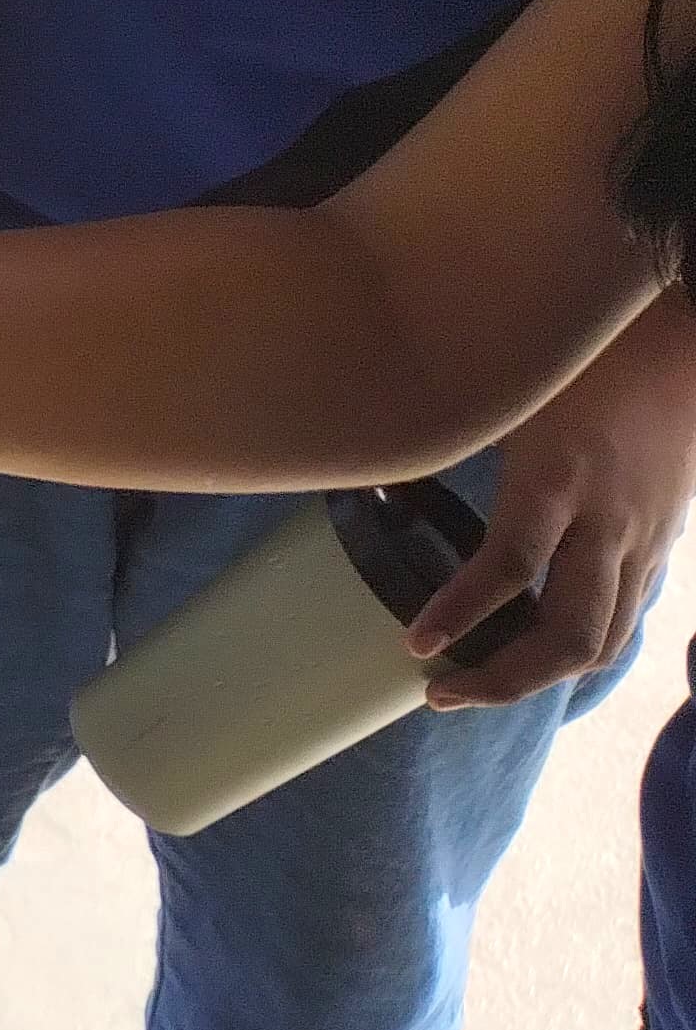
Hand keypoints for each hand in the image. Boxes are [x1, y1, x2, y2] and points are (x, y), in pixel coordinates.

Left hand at [407, 298, 695, 704]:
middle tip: (438, 693)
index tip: (415, 644)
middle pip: (570, 636)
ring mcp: (643, 541)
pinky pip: (626, 616)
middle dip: (504, 680)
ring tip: (476, 686)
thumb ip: (448, 420)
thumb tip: (366, 439)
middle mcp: (606, 523)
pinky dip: (581, 647)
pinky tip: (536, 652)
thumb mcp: (510, 383)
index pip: (509, 567)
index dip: (461, 611)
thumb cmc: (584, 349)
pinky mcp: (662, 545)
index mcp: (558, 479)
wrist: (687, 336)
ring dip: (542, 678)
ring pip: (605, 642)